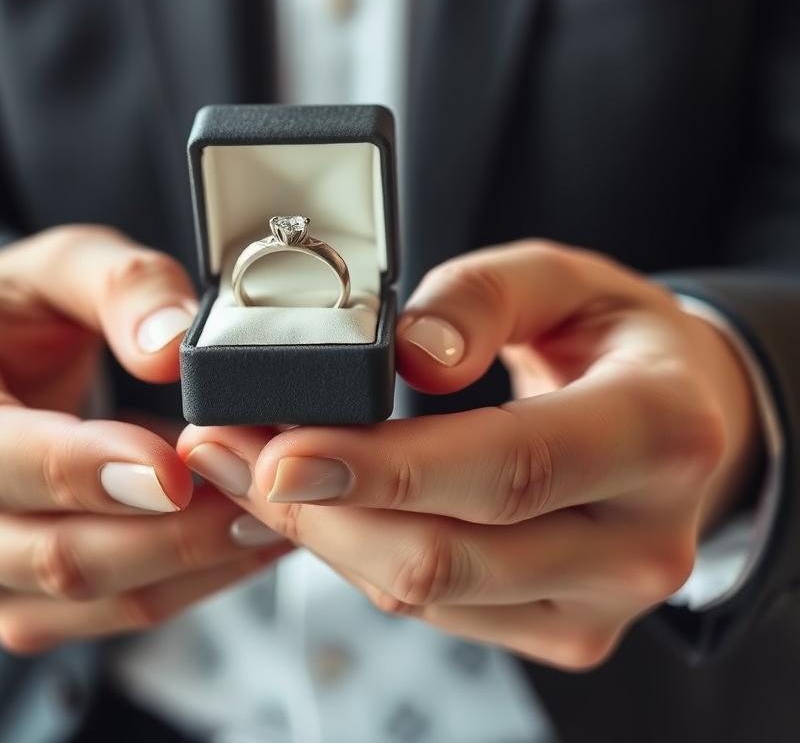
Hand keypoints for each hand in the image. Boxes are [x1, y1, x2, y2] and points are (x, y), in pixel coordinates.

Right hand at [0, 226, 288, 653]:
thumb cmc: (24, 304)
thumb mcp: (69, 261)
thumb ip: (124, 284)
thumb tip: (172, 349)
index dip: (78, 467)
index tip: (171, 469)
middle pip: (39, 543)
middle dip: (163, 529)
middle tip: (257, 492)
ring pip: (79, 594)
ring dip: (184, 562)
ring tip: (268, 516)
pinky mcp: (5, 593)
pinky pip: (101, 615)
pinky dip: (182, 584)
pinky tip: (240, 542)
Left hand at [179, 240, 759, 669]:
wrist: (682, 414)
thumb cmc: (615, 336)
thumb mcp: (564, 277)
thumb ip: (485, 296)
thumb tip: (411, 352)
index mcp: (659, 431)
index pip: (510, 466)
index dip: (387, 468)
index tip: (280, 452)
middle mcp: (641, 540)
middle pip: (449, 551)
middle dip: (316, 506)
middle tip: (222, 446)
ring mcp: (602, 600)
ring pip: (426, 591)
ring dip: (319, 531)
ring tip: (240, 463)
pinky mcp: (562, 627)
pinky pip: (434, 606)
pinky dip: (356, 553)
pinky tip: (305, 501)